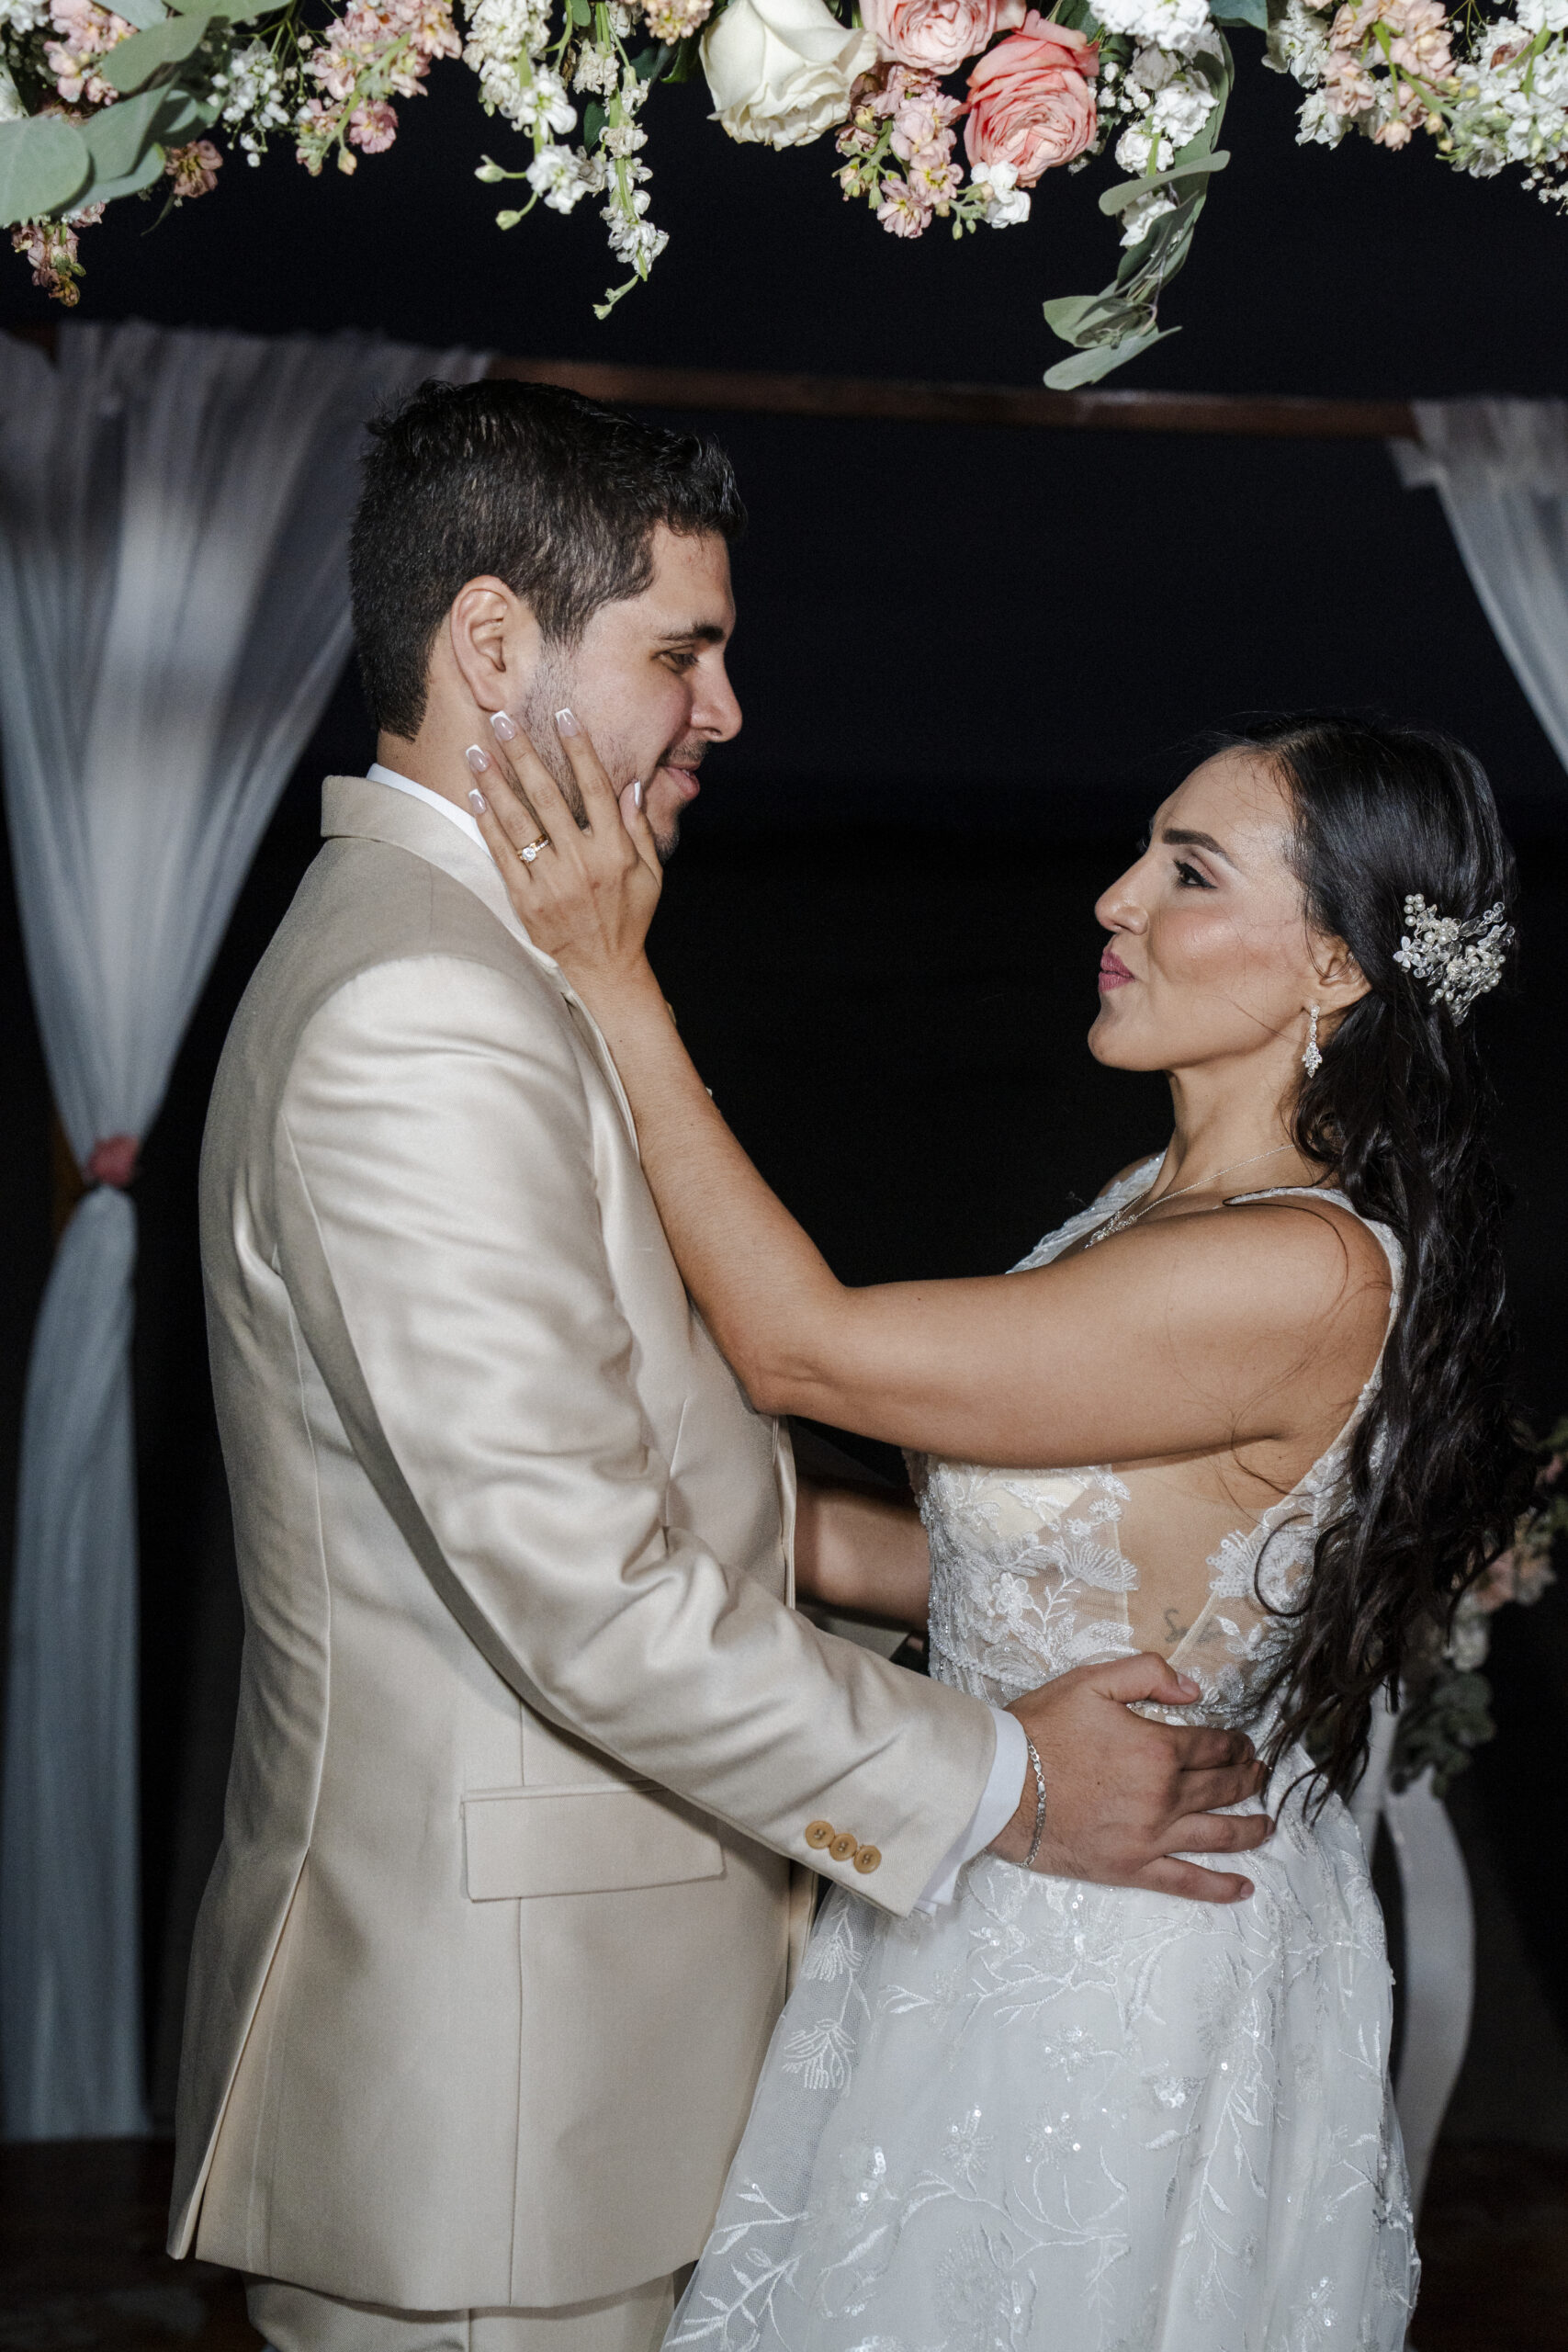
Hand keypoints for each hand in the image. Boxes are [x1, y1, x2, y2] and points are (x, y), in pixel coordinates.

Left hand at [465, 707, 662, 992]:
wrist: (605, 969)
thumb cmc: (630, 917)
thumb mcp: (650, 873)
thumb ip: (640, 828)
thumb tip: (631, 784)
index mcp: (614, 852)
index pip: (595, 789)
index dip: (578, 749)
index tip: (563, 715)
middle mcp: (581, 864)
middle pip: (548, 796)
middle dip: (523, 753)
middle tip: (502, 719)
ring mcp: (550, 883)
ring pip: (518, 822)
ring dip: (495, 782)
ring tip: (475, 750)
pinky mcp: (526, 901)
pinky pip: (502, 855)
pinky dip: (487, 823)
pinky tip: (476, 794)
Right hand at [991, 1652, 1272, 1903]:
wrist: (1000, 1785)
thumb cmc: (1041, 1731)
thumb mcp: (1091, 1681)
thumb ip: (1147, 1673)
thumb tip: (1194, 1689)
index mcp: (1158, 1749)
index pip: (1215, 1746)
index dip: (1237, 1743)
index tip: (1244, 1743)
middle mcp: (1164, 1796)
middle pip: (1223, 1788)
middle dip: (1248, 1779)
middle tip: (1260, 1775)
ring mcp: (1151, 1837)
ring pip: (1217, 1835)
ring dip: (1250, 1829)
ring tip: (1267, 1824)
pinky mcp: (1132, 1868)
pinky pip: (1186, 1881)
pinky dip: (1219, 1887)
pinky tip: (1243, 1887)